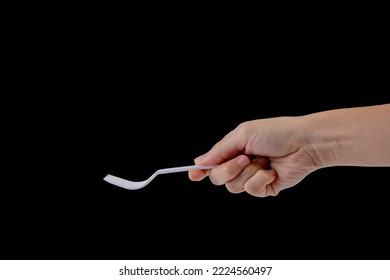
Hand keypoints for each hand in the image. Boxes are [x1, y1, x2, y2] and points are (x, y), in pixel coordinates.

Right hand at [189, 117, 317, 196]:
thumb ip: (220, 150)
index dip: (200, 170)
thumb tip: (199, 161)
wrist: (303, 143)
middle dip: (229, 169)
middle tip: (245, 158)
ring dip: (249, 172)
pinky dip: (261, 179)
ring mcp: (251, 177)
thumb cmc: (275, 132)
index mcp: (233, 150)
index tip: (193, 175)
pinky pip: (252, 190)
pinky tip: (272, 171)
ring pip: (234, 187)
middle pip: (218, 178)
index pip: (211, 164)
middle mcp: (240, 165)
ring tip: (263, 161)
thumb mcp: (242, 135)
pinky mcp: (264, 188)